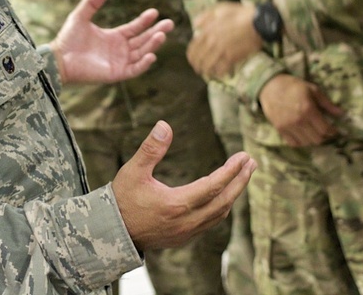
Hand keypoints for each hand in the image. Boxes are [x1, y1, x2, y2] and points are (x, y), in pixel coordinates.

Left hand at [51, 0, 174, 84]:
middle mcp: (120, 50)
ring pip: (141, 53)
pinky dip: (144, 64)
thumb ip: (92, 3)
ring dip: (152, 45)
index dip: (145, 21)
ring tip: (162, 36)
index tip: (155, 12)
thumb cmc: (68, 38)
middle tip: (170, 24)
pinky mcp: (116, 73)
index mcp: (114, 36)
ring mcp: (119, 62)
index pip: (135, 28)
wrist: (60, 58)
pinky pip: (134, 69)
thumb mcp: (80, 16)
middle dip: (156, 32)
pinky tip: (151, 55)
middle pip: (143, 40)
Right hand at [112, 121, 255, 251]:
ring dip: (233, 194)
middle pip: (223, 201)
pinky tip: (224, 196)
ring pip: (219, 214)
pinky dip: (222, 207)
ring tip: (243, 176)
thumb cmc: (122, 199)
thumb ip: (151, 148)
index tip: (244, 156)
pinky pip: (210, 222)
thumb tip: (165, 125)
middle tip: (251, 163)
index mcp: (176, 204)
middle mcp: (186, 222)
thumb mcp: (134, 171)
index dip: (231, 170)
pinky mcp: (183, 238)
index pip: (214, 185)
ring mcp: (186, 233)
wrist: (111, 233)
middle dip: (240, 181)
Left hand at [187, 2, 261, 79]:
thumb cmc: (240, 13)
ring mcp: (222, 51)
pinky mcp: (233, 57)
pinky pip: (221, 69)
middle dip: (197, 66)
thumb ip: (205, 16)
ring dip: (206, 72)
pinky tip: (220, 73)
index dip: (191, 57)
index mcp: (207, 31)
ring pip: (208, 66)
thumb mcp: (220, 8)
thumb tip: (195, 25)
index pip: (193, 48)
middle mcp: (212, 42)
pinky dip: (219, 73)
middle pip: (198, 59)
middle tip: (199, 70)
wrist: (259, 22)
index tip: (193, 61)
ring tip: (208, 74)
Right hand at [258, 74, 342, 146]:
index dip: (332, 132)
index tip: (334, 130)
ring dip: (313, 139)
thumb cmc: (293, 86)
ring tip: (314, 133)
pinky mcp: (280, 129)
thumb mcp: (313, 89)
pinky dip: (301, 142)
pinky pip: (293, 143)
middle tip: (325, 131)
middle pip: (317, 139)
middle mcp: (299, 121)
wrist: (269, 86)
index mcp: (308, 110)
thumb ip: (327, 103)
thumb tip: (341, 114)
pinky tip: (303, 135)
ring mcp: (288, 126)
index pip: (325, 129)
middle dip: (324, 136)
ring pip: (306, 143)